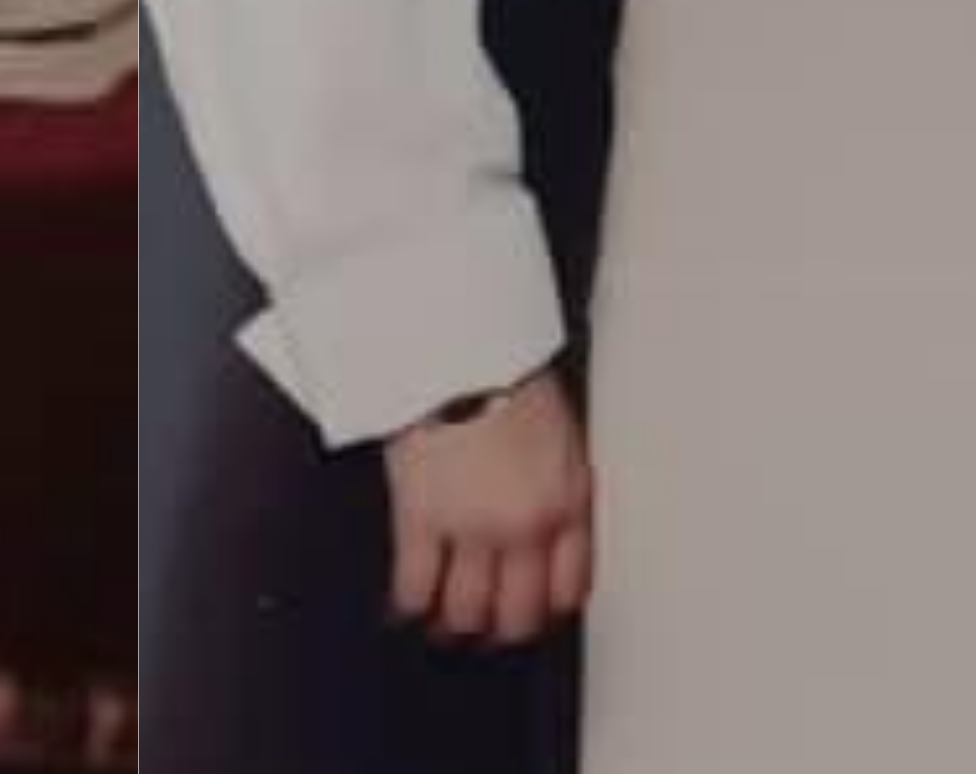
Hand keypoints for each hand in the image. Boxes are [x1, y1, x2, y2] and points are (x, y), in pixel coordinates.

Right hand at [382, 372, 594, 648]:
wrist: (455, 344)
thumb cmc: (502, 370)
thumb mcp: (559, 431)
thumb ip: (557, 484)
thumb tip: (545, 518)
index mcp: (567, 502)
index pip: (570, 588)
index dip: (550, 610)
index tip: (536, 611)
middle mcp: (525, 525)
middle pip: (520, 612)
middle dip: (503, 629)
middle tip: (488, 630)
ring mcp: (472, 527)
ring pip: (468, 610)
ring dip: (455, 624)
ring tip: (443, 623)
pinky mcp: (420, 517)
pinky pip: (415, 585)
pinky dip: (409, 605)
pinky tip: (405, 607)